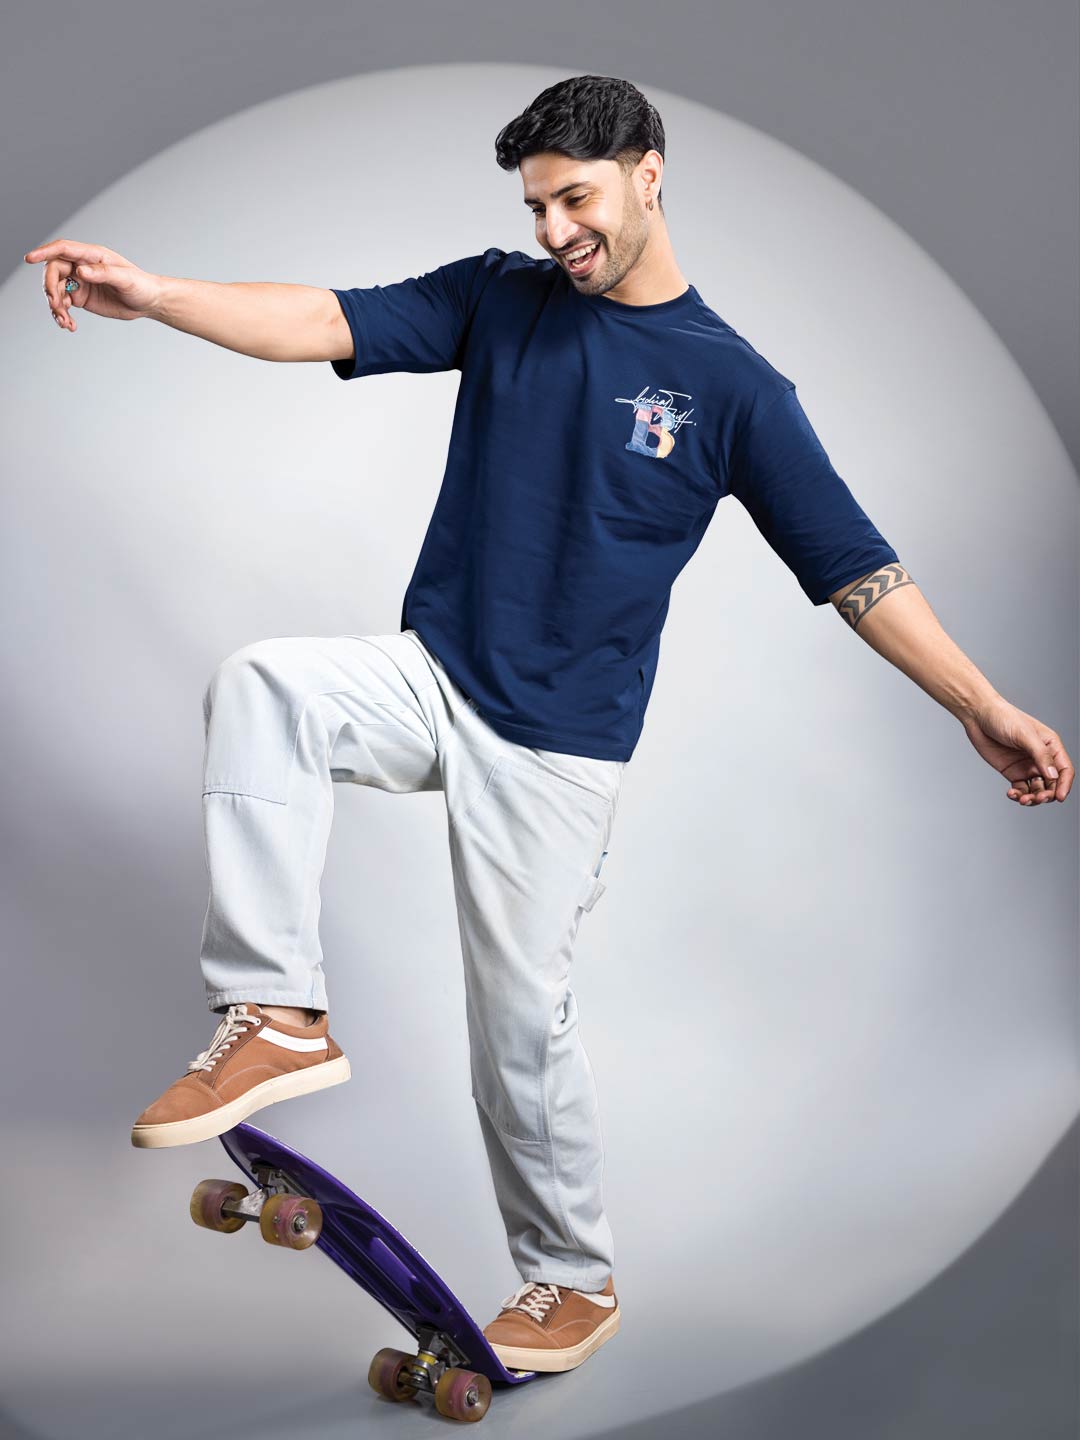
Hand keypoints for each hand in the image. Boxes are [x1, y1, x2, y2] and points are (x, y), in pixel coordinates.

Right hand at [23, 238, 162, 329]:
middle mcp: (82, 266)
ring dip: (55, 306)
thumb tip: (80, 272)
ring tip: (65, 322)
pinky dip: (61, 315)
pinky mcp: (81, 298)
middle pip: (53, 271)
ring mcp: (79, 282)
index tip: (29, 259)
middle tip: (56, 305)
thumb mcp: (125, 279)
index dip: (44, 252)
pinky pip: (63, 304)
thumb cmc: (141, 285)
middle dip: (50, 288)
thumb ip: (103, 273)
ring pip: (56, 290)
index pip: (62, 249)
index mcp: (91, 256)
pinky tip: (69, 326)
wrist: (148, 302)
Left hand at [960, 696, 1072, 804]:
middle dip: (1047, 794)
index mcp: (1050, 746)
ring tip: (1022, 799)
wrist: (978, 716)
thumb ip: (1040, 755)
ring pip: (1037, 790)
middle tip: (1037, 798)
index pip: (1064, 769)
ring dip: (1032, 798)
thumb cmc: (1003, 717)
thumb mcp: (1024, 734)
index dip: (1064, 785)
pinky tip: (1011, 794)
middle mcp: (1041, 758)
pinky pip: (1020, 789)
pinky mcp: (1012, 772)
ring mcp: (1027, 766)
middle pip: (1052, 784)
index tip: (1059, 797)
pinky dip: (1018, 795)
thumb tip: (1053, 775)